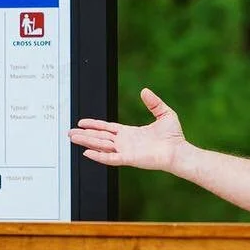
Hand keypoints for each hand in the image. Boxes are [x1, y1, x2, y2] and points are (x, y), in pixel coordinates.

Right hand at [68, 88, 187, 171]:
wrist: (179, 151)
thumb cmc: (174, 137)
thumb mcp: (164, 113)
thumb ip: (153, 103)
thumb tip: (144, 90)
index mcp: (130, 133)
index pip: (107, 128)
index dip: (94, 125)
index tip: (82, 123)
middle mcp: (125, 142)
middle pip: (100, 137)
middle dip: (84, 134)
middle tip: (70, 132)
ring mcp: (125, 151)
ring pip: (101, 146)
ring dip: (86, 142)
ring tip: (73, 138)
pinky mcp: (129, 158)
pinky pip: (110, 158)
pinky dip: (98, 156)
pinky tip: (87, 152)